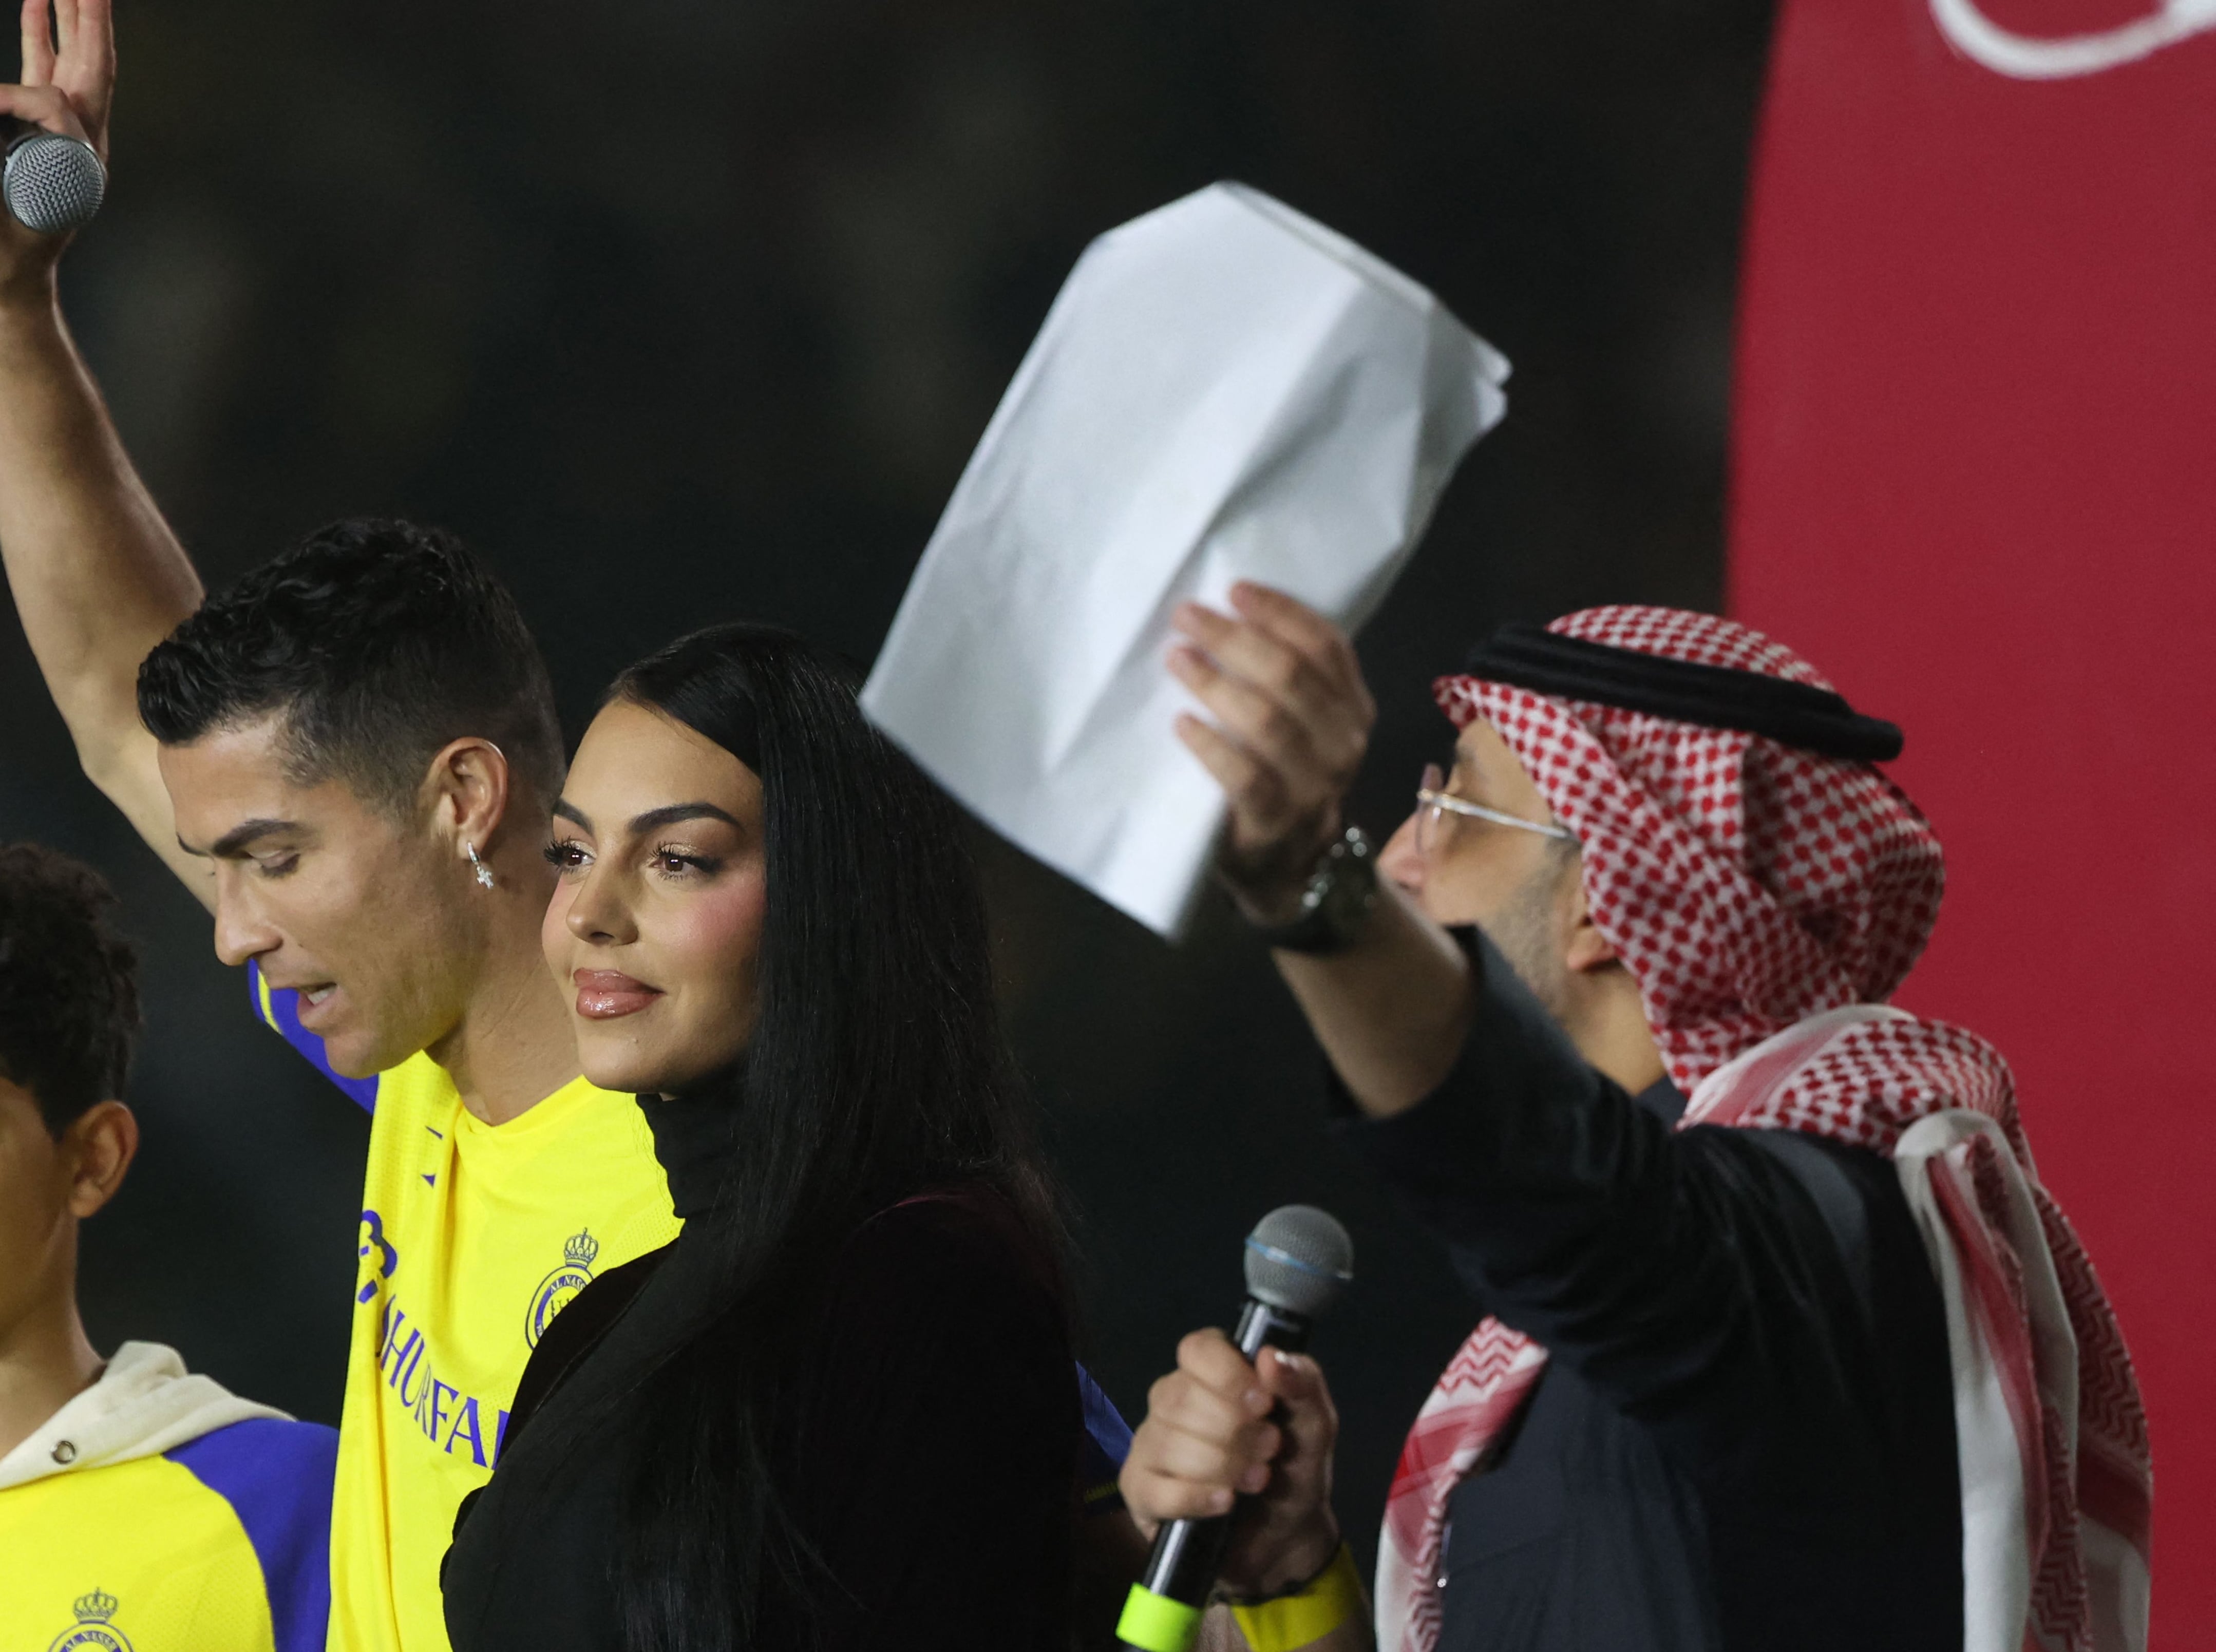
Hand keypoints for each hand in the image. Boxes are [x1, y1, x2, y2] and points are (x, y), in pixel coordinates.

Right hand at [0, 0, 113, 294]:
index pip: (55, 102)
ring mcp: (71, 134)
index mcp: (78, 164)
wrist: (13, 279)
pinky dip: (44, 37)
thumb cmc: (6, 249)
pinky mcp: (49, 130)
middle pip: (93, 65)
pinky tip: (39, 3)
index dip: (15, 98)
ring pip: (74, 61)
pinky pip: (50, 72)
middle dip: (89, 20)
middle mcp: (85, 143)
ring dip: (70, 18)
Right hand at [1118, 1330, 1342, 1597]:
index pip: (1197, 1349)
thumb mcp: (1316, 1425)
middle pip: (1181, 1396)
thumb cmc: (1294, 1468)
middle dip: (1235, 1431)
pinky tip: (1226, 1503)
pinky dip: (1198, 1498)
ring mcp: (1151, 1444)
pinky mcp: (1141, 1490)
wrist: (1285, 1535)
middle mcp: (1173, 1399)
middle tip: (1270, 1450)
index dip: (1228, 1375)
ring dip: (1223, 1466)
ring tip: (1257, 1480)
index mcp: (1212, 1371)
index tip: (1265, 1404)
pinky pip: (1157, 1489)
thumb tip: (1270, 1357)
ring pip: (1169, 1442)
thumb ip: (1303, 1383)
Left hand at [1170, 583, 1375, 922]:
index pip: (1327, 646)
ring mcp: (1315, 787)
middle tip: (1187, 617)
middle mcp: (1344, 744)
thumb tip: (1229, 612)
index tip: (1233, 590)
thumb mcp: (1304, 724)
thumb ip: (1288, 679)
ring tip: (1177, 658)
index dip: (1280, 612)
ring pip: (1269, 722)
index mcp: (1354, 708)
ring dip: (1217, 683)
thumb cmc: (1283, 775)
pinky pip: (1245, 776)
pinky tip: (1181, 723)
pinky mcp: (1277, 823)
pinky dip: (1210, 746)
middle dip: (1235, 639)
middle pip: (1292, 676)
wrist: (1286, 866)